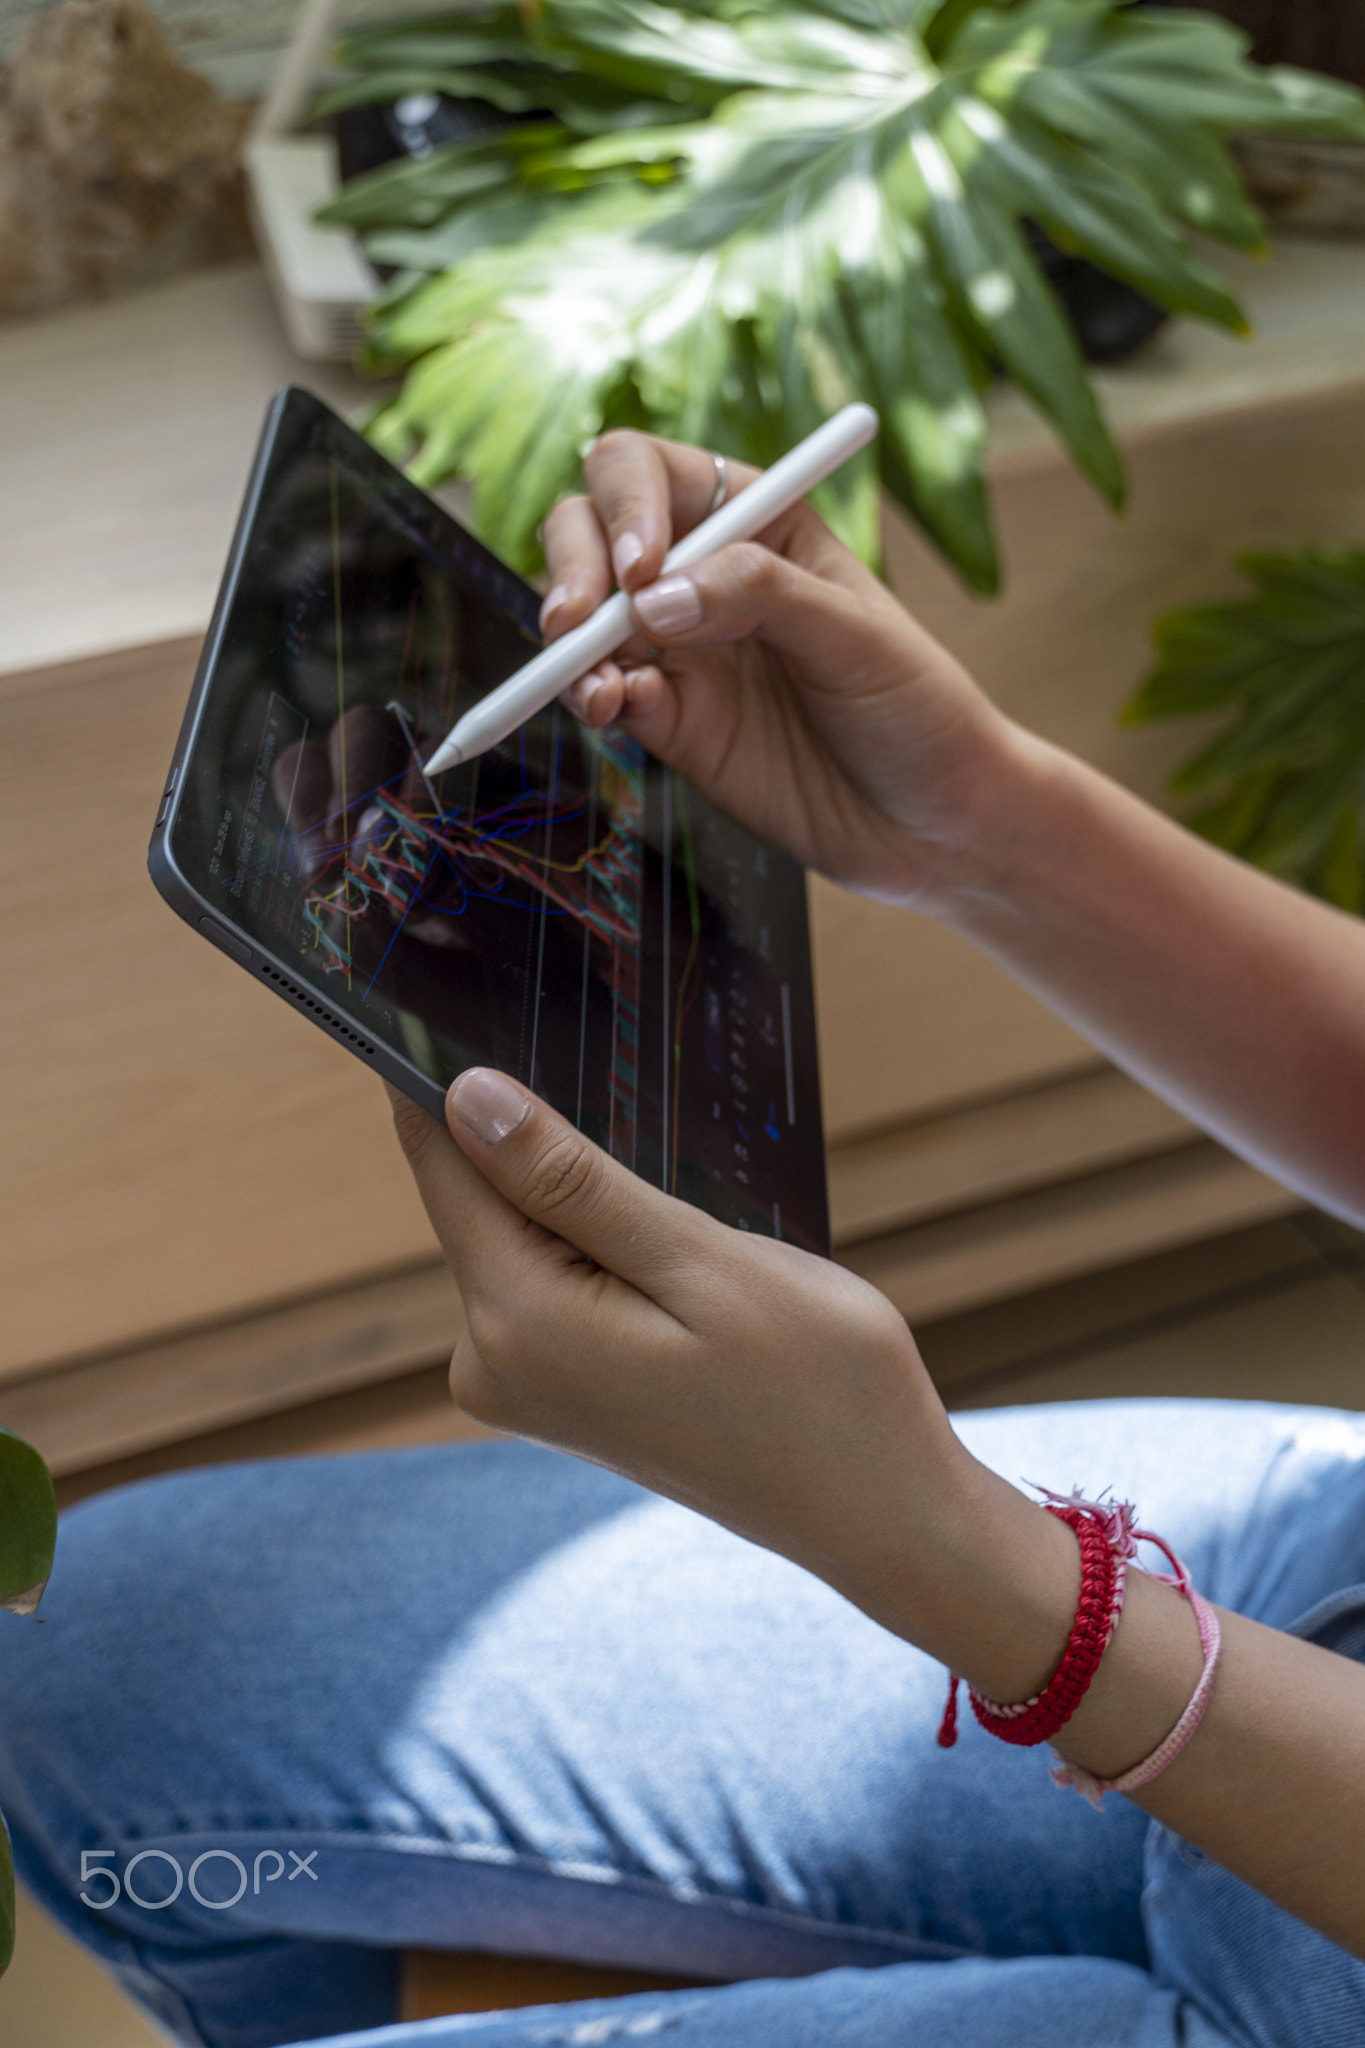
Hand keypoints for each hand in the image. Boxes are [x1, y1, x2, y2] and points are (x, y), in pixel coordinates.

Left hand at [389, 1068, 990, 1636]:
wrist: (881, 1511)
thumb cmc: (818, 1386)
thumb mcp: (700, 1260)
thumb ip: (571, 1183)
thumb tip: (464, 1097)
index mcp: (518, 1323)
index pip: (440, 1162)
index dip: (442, 1075)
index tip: (463, 992)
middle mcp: (492, 1361)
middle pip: (475, 1194)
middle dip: (532, 1130)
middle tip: (621, 1073)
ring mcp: (522, 1384)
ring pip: (518, 1232)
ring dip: (575, 1187)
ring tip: (670, 1170)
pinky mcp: (561, 1390)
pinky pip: (548, 1277)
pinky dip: (593, 1236)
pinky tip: (666, 1234)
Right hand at [539, 431, 1014, 906]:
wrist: (930, 823)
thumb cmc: (915, 707)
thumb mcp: (854, 634)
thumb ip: (757, 595)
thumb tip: (652, 598)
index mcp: (756, 520)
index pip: (650, 474)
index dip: (626, 506)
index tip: (642, 570)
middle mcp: (704, 575)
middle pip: (592, 532)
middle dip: (573, 567)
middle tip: (577, 622)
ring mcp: (680, 650)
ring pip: (584, 617)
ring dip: (570, 643)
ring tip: (597, 683)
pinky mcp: (668, 722)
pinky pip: (604, 693)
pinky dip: (590, 696)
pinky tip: (611, 710)